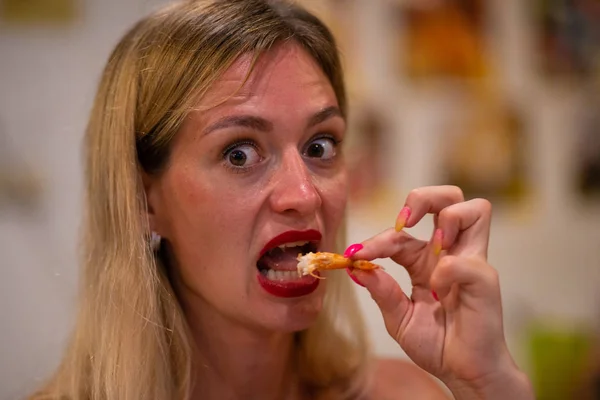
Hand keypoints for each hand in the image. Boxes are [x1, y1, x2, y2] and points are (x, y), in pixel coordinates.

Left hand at [346, 186, 532, 398]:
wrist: (464, 373)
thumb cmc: (437, 343)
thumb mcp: (398, 318)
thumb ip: (381, 292)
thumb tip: (357, 267)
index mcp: (426, 259)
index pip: (401, 230)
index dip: (377, 239)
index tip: (356, 255)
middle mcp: (450, 253)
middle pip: (450, 196)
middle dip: (423, 197)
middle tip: (404, 222)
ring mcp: (471, 262)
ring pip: (475, 209)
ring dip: (447, 218)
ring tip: (433, 244)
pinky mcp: (485, 280)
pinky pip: (465, 262)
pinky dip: (447, 271)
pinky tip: (439, 293)